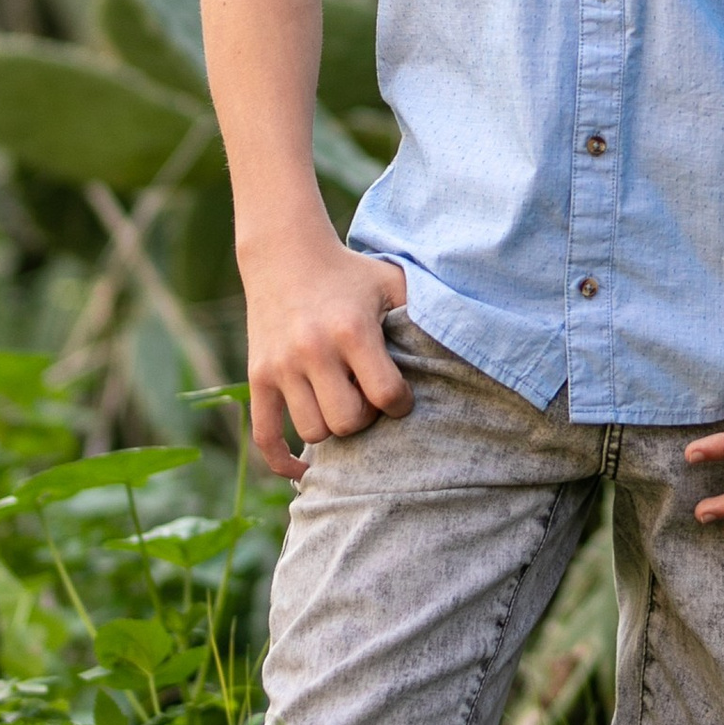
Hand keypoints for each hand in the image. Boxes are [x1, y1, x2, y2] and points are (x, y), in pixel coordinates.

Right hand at [239, 220, 409, 477]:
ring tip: (342, 405)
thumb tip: (465, 346)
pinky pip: (265, 436)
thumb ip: (423, 312)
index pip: (386, 396)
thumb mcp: (392, 282)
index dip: (401, 404)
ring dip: (333, 428)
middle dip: (366, 419)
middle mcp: (314, 351)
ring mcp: (281, 366)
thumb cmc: (351, 274)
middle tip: (368, 400)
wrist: (285, 254)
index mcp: (353, 330)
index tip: (400, 396)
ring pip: (313, 432)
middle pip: (348, 422)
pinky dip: (284, 461)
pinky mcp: (257, 377)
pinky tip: (305, 470)